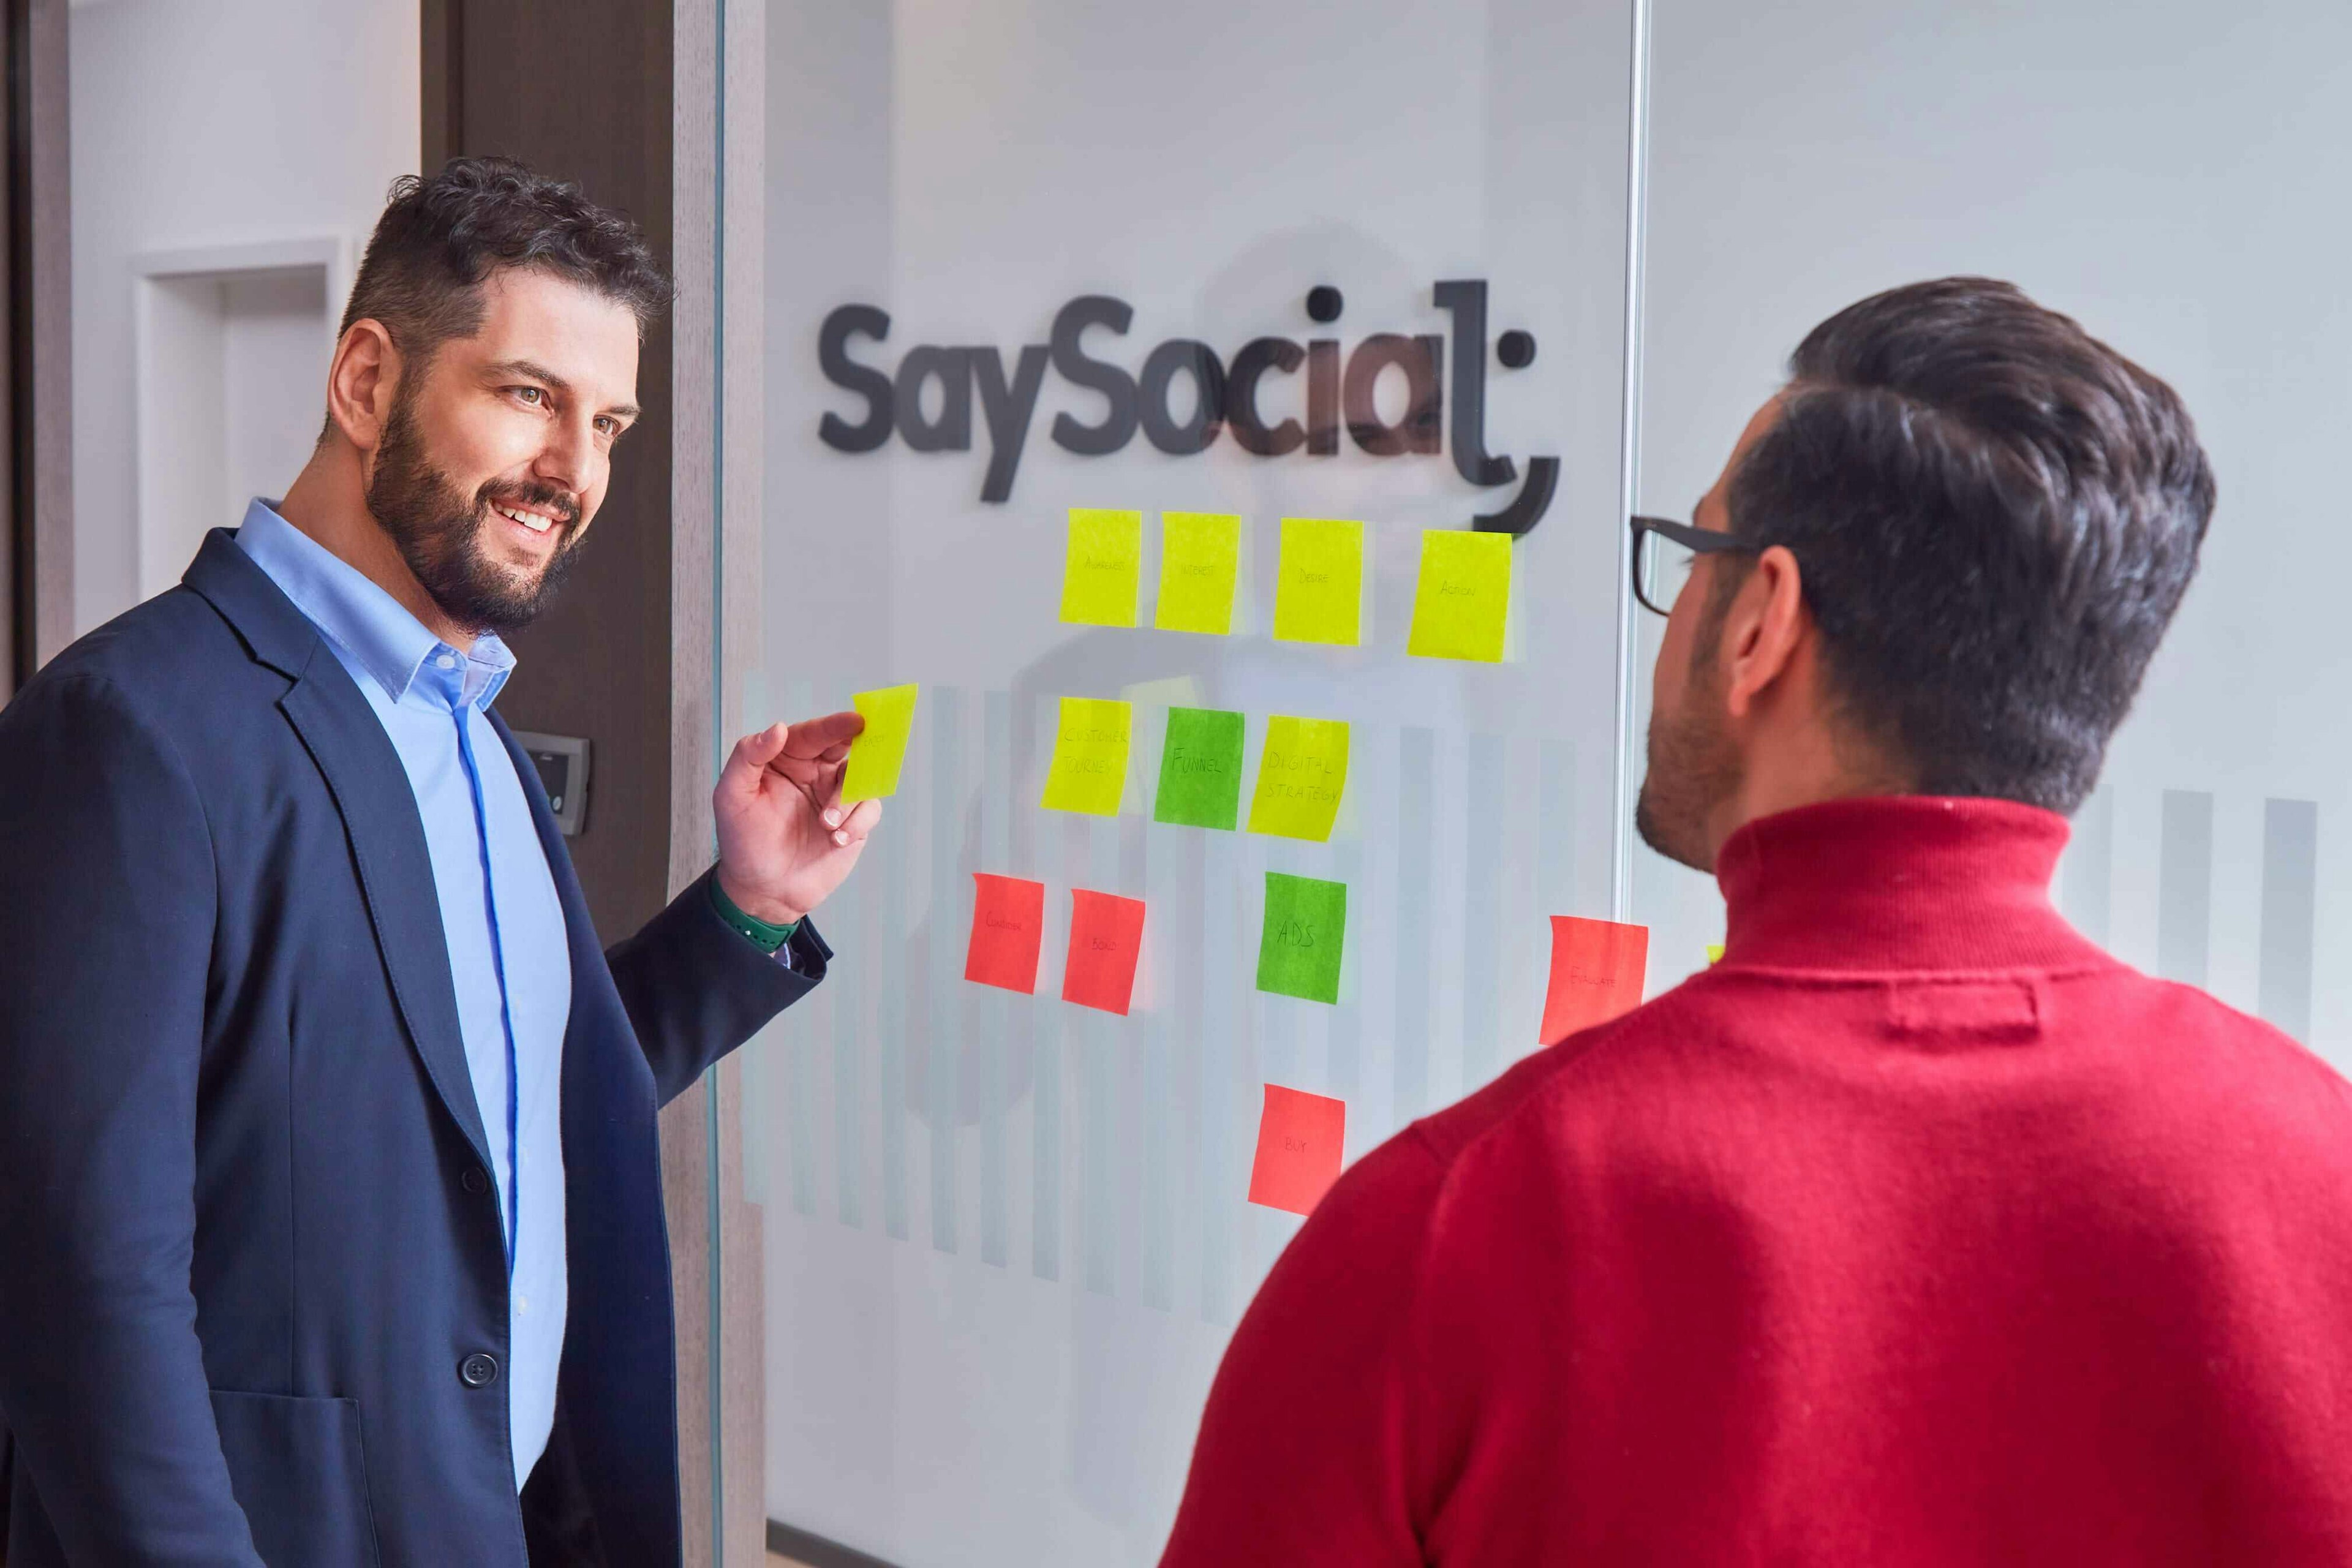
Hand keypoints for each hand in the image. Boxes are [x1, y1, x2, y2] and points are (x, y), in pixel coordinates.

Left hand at [711, 712, 879, 924]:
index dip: (835, 725)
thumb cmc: (743, 842)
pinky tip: (837, 840)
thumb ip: (748, 756)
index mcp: (786, 758)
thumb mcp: (732, 796)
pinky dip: (857, 822)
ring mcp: (836, 796)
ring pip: (861, 779)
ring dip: (848, 799)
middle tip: (868, 748)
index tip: (855, 721)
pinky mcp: (853, 821)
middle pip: (845, 747)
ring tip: (827, 824)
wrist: (764, 891)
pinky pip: (869, 810)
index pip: (812, 734)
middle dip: (859, 746)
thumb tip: (778, 728)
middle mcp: (814, 772)